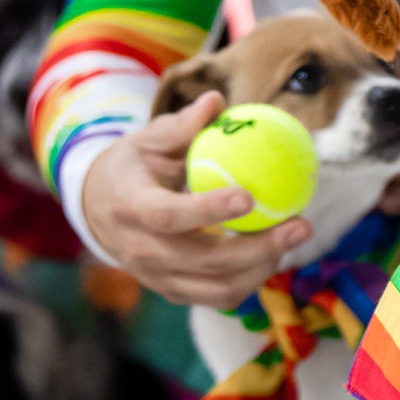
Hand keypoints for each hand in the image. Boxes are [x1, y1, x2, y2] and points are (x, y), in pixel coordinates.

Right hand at [80, 91, 311, 307]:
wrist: (97, 211)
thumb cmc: (132, 168)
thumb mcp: (148, 142)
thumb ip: (182, 127)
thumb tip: (217, 101)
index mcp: (129, 207)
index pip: (168, 216)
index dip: (208, 210)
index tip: (249, 197)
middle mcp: (140, 249)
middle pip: (206, 260)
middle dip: (260, 247)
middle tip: (302, 225)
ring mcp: (157, 277)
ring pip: (219, 287)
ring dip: (264, 266)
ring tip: (294, 237)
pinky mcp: (174, 292)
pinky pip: (219, 297)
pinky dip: (252, 280)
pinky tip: (275, 254)